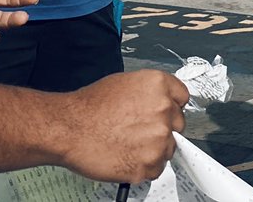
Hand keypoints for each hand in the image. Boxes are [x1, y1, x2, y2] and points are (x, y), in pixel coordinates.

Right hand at [58, 70, 188, 183]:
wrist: (69, 129)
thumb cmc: (89, 107)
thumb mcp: (123, 83)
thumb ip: (148, 93)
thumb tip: (158, 102)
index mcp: (158, 85)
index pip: (183, 97)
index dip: (171, 106)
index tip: (165, 113)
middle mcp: (164, 110)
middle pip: (177, 124)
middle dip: (162, 128)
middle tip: (139, 130)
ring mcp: (159, 139)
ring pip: (168, 149)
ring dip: (153, 149)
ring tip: (128, 144)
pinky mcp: (150, 164)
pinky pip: (156, 169)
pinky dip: (144, 167)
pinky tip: (126, 156)